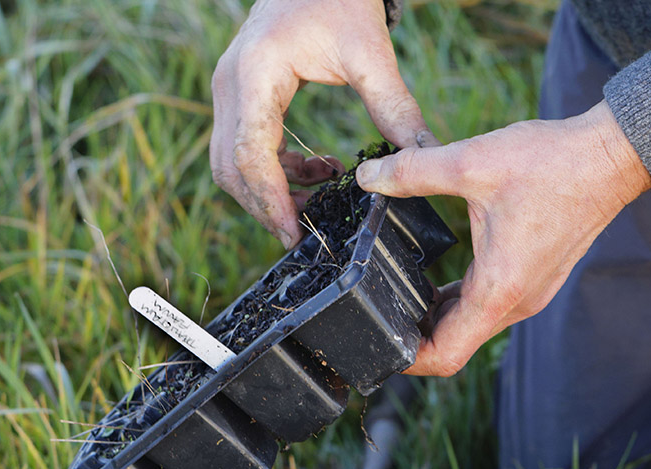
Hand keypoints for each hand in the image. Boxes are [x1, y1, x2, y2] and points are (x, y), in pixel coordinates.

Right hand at [210, 0, 436, 248]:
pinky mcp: (239, 96)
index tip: (296, 233)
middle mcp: (230, 85)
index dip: (271, 201)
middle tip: (305, 232)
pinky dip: (274, 171)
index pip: (251, 154)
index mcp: (257, 74)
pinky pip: (243, 149)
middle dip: (266, 207)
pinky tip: (316, 169)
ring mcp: (229, 91)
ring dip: (269, 191)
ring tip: (319, 196)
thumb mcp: (370, 53)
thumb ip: (395, 108)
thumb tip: (421, 157)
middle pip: (231, 169)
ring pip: (230, 164)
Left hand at [356, 101, 650, 375]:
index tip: (377, 345)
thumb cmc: (551, 164)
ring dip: (436, 319)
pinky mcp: (533, 281)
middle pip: (455, 345)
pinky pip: (487, 307)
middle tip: (374, 313)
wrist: (610, 157)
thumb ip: (412, 172)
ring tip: (398, 297)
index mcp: (499, 289)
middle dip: (414, 337)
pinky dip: (457, 303)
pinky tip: (435, 282)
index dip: (408, 360)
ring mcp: (528, 295)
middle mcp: (516, 303)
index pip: (446, 355)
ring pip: (471, 326)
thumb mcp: (471, 162)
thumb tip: (368, 176)